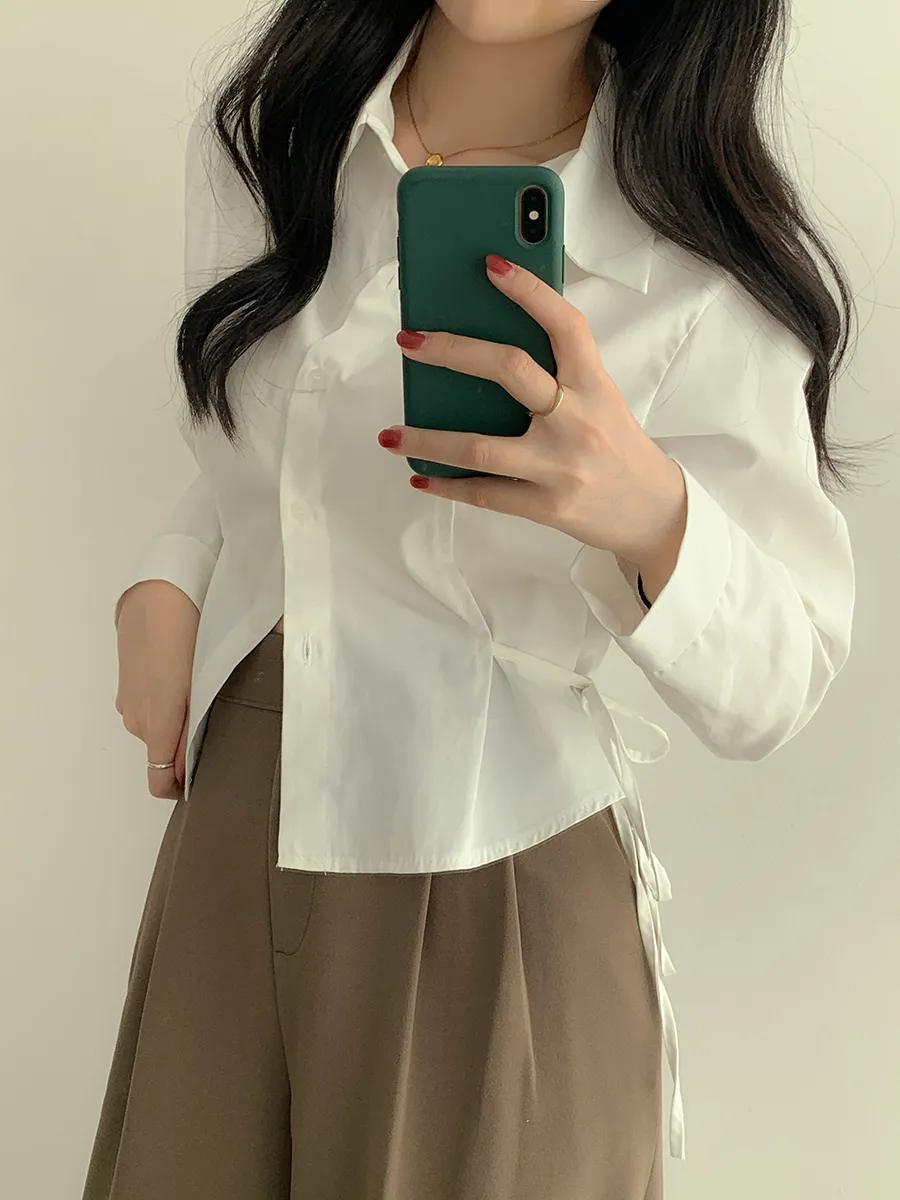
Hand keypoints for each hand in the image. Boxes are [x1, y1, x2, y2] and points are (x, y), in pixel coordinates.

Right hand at [115, 580, 199, 799]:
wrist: (157, 595)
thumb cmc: (189, 635)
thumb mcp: (205, 682)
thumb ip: (197, 729)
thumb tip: (188, 766)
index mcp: (160, 723)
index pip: (160, 780)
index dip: (179, 785)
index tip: (202, 776)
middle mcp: (138, 719)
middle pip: (163, 753)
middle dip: (185, 746)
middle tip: (216, 722)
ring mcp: (129, 701)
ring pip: (155, 728)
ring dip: (174, 722)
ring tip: (201, 695)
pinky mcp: (126, 683)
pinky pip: (146, 708)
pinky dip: (162, 704)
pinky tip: (182, 679)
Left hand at [379, 253, 686, 595]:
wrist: (652, 513)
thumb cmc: (616, 446)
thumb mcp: (599, 399)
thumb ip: (557, 373)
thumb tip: (485, 349)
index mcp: (595, 385)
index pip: (564, 324)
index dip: (529, 290)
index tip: (489, 263)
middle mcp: (577, 421)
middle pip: (509, 370)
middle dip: (452, 351)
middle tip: (408, 341)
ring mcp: (559, 467)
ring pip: (480, 446)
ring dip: (427, 438)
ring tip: (389, 433)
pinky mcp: (545, 507)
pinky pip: (484, 492)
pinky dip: (446, 484)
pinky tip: (419, 474)